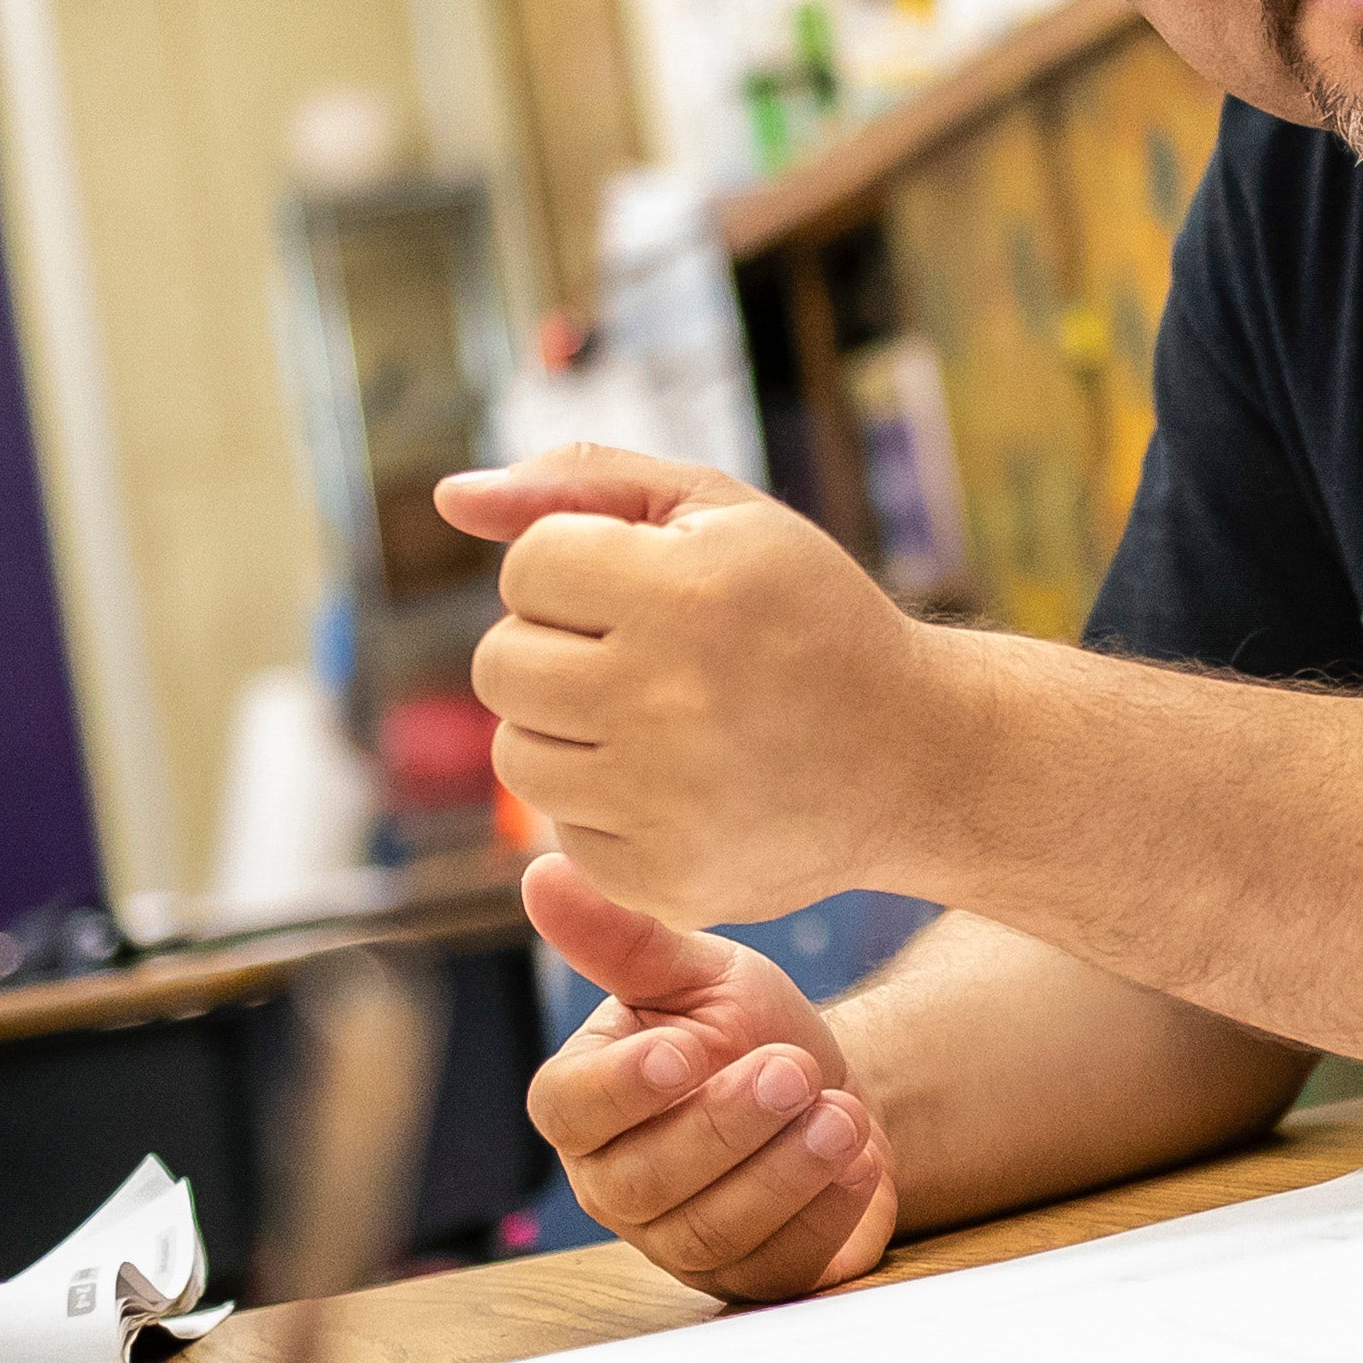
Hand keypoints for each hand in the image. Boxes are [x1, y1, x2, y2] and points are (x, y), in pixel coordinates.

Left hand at [442, 443, 947, 927]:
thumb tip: (449, 496)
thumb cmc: (805, 615)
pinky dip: (602, 804)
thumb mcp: (720, 513)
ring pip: (515, 756)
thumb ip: (584, 482)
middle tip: (645, 653)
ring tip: (655, 717)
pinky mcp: (664, 879)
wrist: (914, 756)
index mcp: (688, 593)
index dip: (577, 567)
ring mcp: (665, 801)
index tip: (650, 585)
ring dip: (566, 730)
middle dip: (557, 648)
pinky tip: (677, 782)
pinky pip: (560, 832)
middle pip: (500, 664)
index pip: (529, 566)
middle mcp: (669, 700)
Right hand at [521, 853, 898, 1299]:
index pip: (570, 1108)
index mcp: (584, 1103)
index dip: (622, 1087)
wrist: (828, 1086)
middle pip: (645, 1181)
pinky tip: (861, 1161)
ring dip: (783, 1173)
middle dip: (725, 1126)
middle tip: (793, 1069)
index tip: (685, 1050)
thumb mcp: (694, 971)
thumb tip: (548, 871)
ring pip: (712, 1231)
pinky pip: (778, 1264)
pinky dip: (826, 1214)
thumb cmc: (741, 1025)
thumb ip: (623, 937)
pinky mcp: (751, 1278)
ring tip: (842, 1115)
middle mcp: (616, 1184)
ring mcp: (679, 1244)